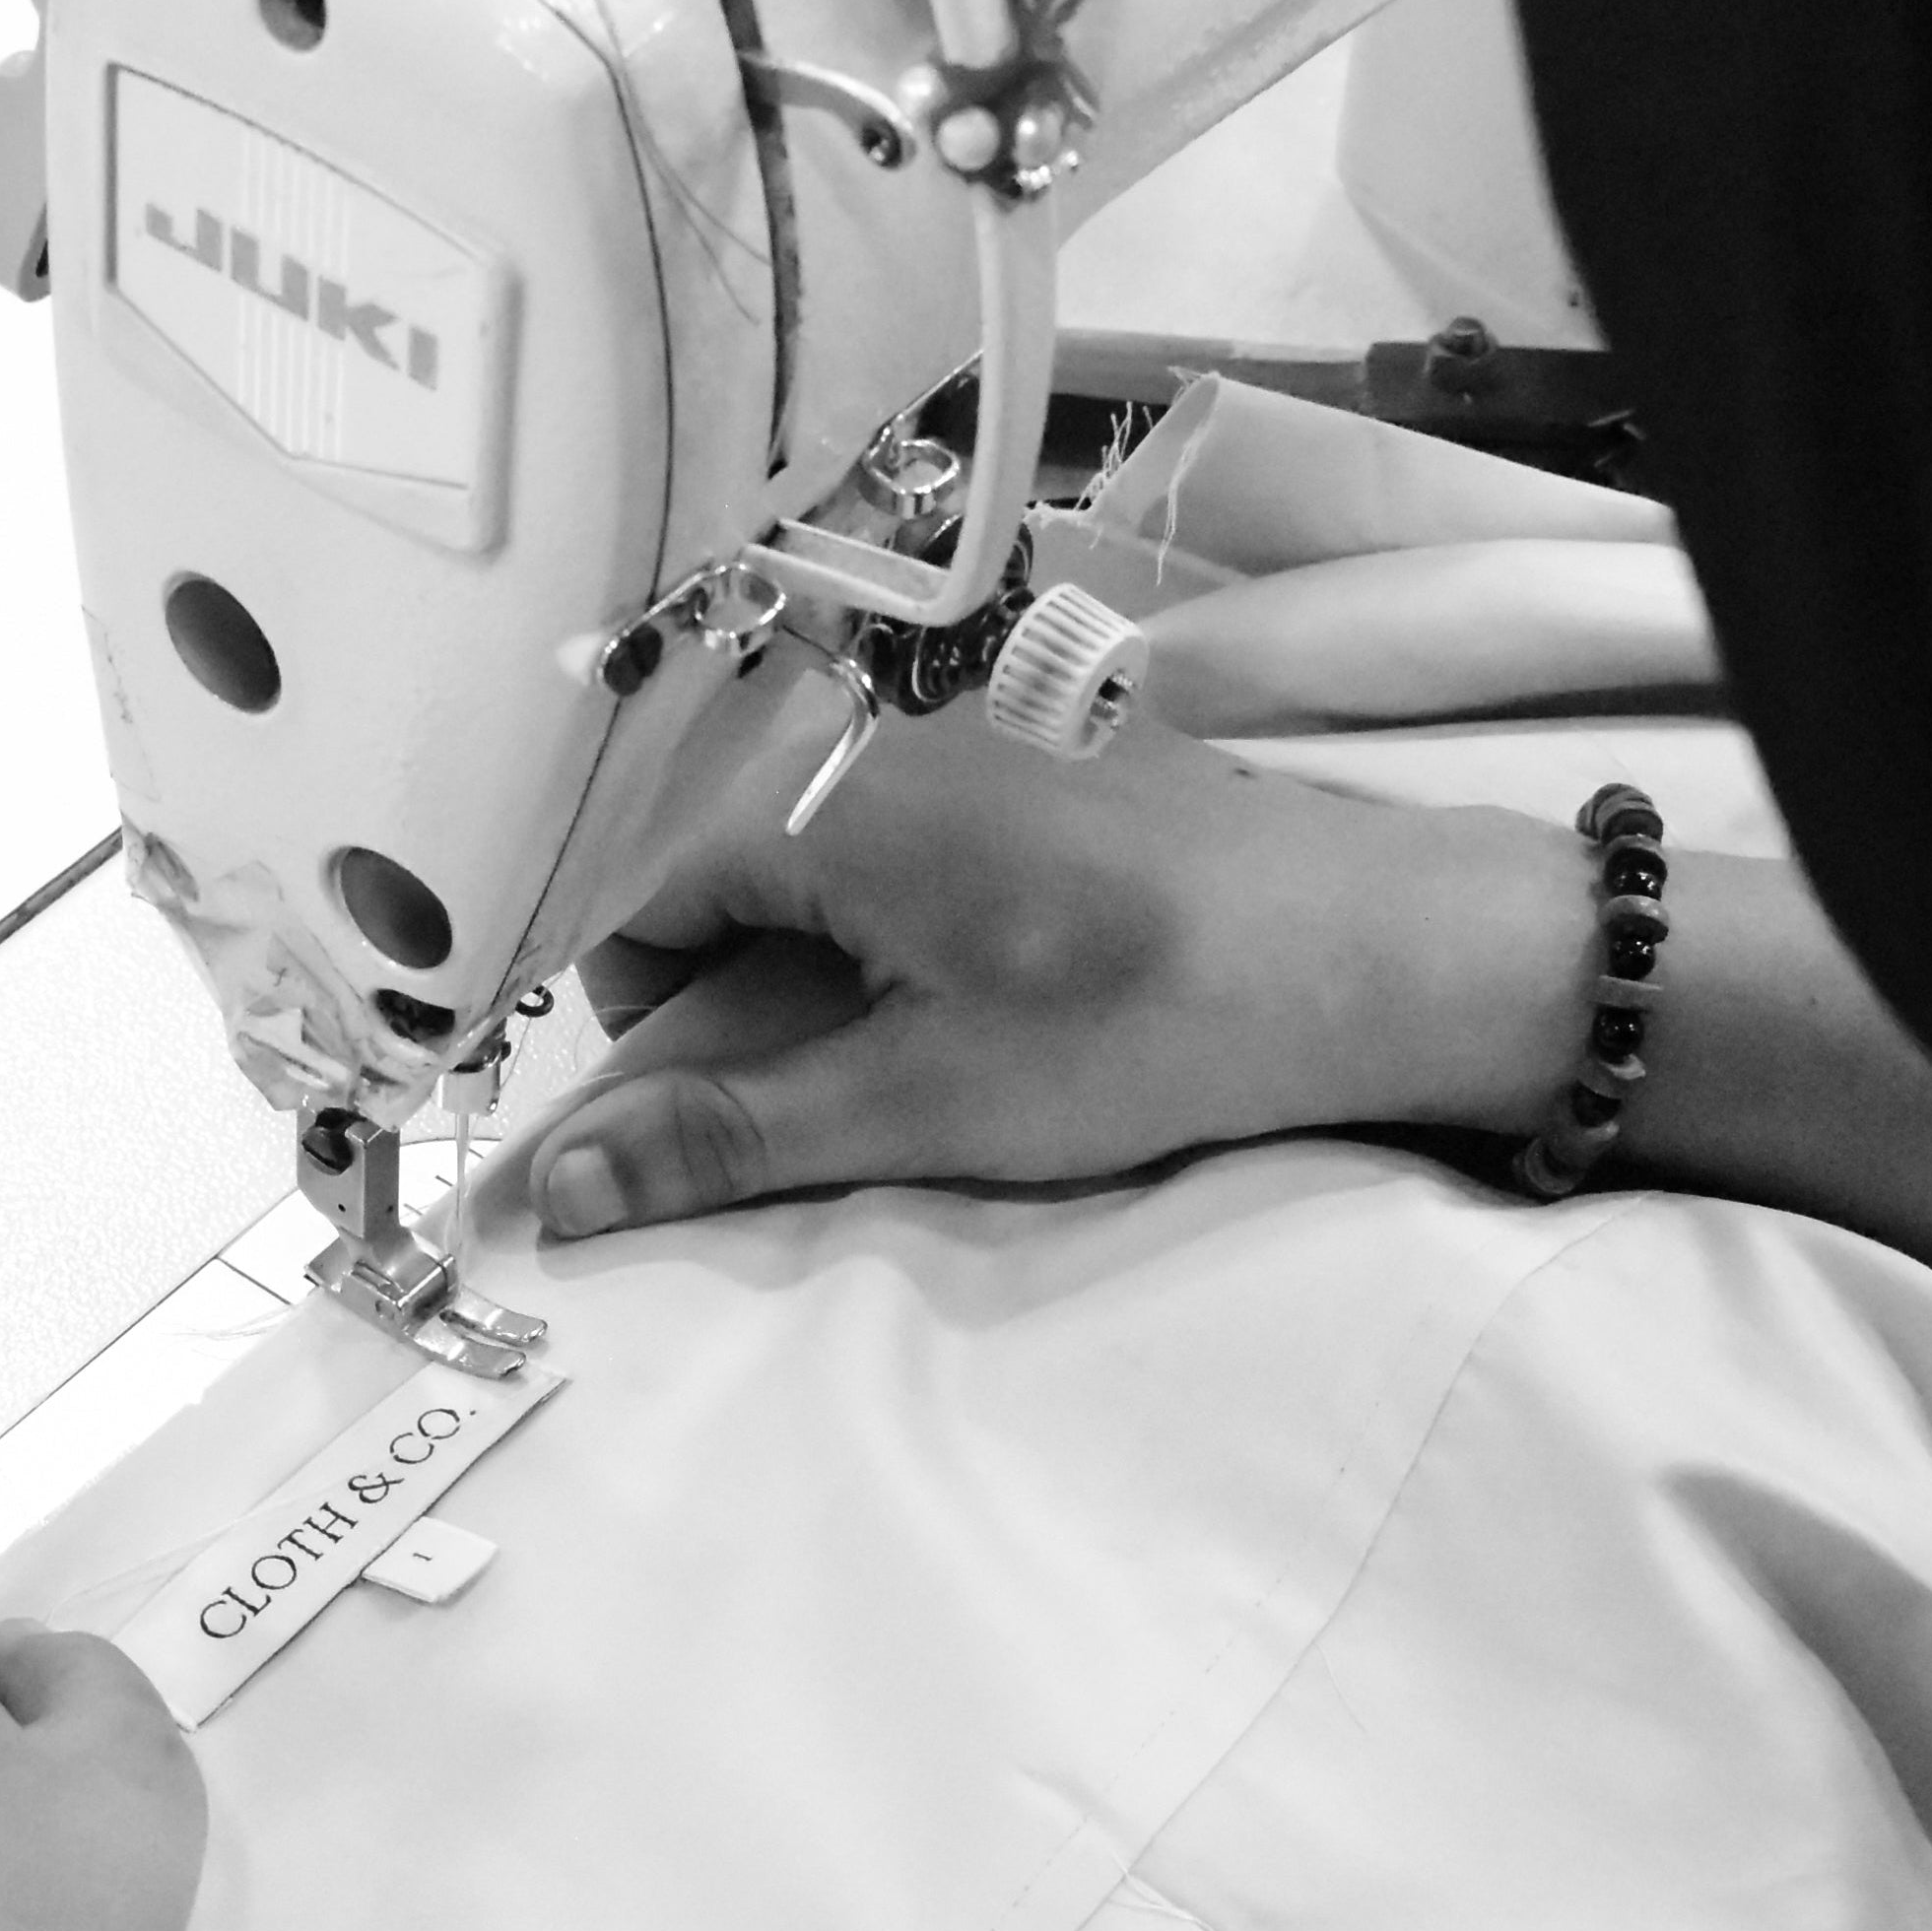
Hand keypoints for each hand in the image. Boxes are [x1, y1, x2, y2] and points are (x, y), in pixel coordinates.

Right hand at [516, 668, 1585, 1236]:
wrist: (1377, 950)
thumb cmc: (1140, 1026)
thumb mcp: (916, 1103)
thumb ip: (728, 1136)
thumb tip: (554, 1192)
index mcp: (816, 802)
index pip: (643, 908)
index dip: (650, 1032)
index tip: (715, 1122)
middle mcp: (878, 740)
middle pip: (733, 882)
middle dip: (747, 1008)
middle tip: (836, 1111)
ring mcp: (974, 738)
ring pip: (830, 867)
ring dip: (837, 976)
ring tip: (936, 1064)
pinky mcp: (1055, 760)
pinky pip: (925, 843)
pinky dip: (921, 930)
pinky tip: (1016, 1001)